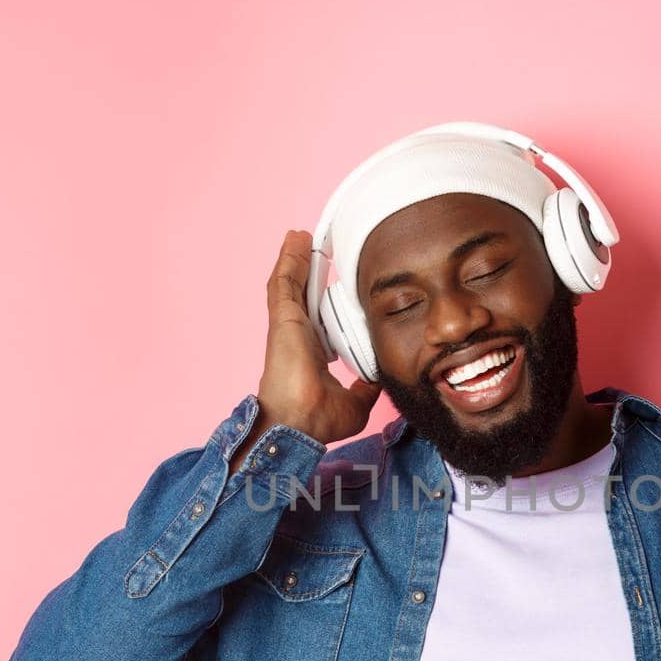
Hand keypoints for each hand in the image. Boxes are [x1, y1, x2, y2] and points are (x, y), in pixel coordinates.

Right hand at [232, 230, 382, 467]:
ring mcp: (287, 326)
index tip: (333, 285)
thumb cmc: (319, 419)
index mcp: (312, 353)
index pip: (316, 318)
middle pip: (302, 295)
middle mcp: (298, 336)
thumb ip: (366, 387)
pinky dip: (289, 260)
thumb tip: (377, 379)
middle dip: (307, 270)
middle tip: (315, 247)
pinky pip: (284, 282)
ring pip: (290, 284)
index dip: (321, 299)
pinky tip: (294, 241)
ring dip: (296, 259)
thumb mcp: (356, 401)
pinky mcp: (283, 319)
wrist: (301, 423)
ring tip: (301, 237)